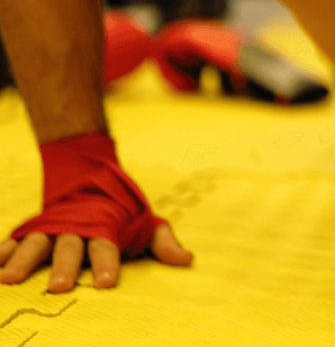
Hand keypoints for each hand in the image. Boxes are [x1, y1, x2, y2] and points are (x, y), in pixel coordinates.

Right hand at [0, 222, 191, 291]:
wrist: (89, 177)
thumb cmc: (121, 211)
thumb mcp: (146, 223)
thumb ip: (164, 242)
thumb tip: (186, 260)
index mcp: (103, 229)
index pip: (106, 248)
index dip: (107, 264)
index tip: (106, 283)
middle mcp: (74, 229)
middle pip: (69, 248)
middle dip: (65, 267)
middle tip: (61, 288)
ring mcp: (49, 228)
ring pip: (35, 244)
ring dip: (23, 261)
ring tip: (9, 279)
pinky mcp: (30, 229)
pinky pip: (12, 240)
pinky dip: (0, 251)